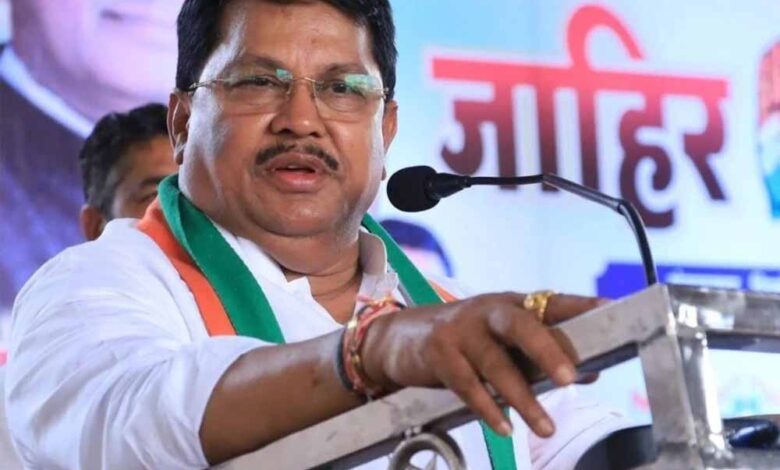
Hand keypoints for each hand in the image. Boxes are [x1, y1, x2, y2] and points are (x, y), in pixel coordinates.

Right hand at [360, 292, 604, 437]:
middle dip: (548, 350)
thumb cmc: (465, 342)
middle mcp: (488, 310)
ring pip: (495, 363)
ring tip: (545, 428)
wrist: (401, 339)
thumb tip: (592, 373)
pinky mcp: (438, 351)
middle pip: (521, 325)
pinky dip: (486, 407)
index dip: (581, 305)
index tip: (611, 308)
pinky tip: (503, 428)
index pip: (551, 302)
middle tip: (570, 378)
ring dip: (522, 398)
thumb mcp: (503, 343)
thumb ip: (542, 356)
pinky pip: (466, 383)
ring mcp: (461, 329)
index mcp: (511, 304)